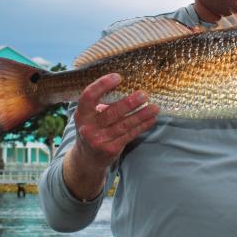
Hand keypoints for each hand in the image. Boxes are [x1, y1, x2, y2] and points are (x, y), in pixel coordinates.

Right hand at [63, 73, 158, 200]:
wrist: (87, 159)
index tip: (118, 77)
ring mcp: (99, 140)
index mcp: (81, 114)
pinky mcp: (111, 149)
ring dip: (141, 115)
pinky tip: (151, 119)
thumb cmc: (93, 128)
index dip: (102, 85)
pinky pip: (130, 135)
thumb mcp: (89, 116)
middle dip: (129, 103)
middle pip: (111, 113)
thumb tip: (126, 84)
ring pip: (124, 125)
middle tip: (144, 94)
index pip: (89, 96)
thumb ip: (101, 102)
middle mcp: (88, 128)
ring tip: (154, 107)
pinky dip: (142, 126)